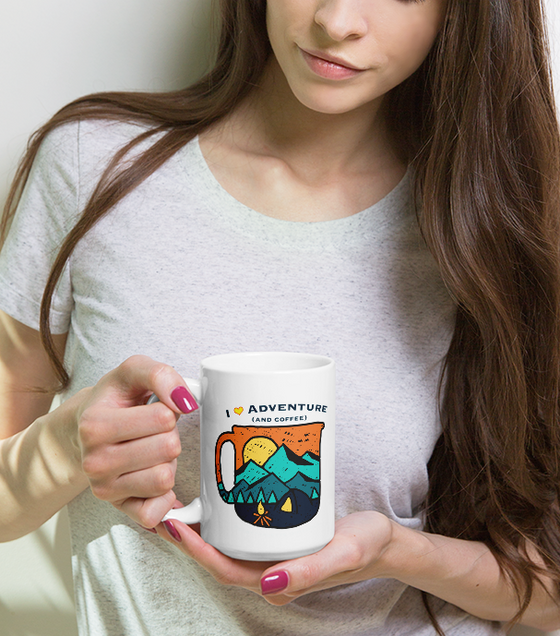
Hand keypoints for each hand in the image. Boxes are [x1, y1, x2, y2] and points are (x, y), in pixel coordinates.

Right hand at [74, 355, 196, 527]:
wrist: (85, 429)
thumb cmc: (114, 399)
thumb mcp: (133, 371)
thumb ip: (160, 375)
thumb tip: (185, 400)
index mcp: (94, 425)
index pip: (164, 418)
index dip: (168, 409)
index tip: (152, 409)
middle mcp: (94, 461)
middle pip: (168, 449)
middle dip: (169, 435)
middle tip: (152, 432)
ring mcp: (104, 489)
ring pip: (165, 479)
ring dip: (168, 463)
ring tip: (150, 451)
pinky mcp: (118, 509)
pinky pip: (155, 513)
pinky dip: (164, 496)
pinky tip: (152, 477)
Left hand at [155, 511, 394, 603]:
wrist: (382, 542)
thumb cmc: (365, 547)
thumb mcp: (343, 555)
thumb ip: (309, 573)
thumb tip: (267, 584)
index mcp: (278, 583)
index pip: (224, 570)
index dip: (195, 550)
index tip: (174, 523)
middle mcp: (268, 575)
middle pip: (217, 558)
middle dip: (188, 537)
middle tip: (165, 506)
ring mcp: (271, 559)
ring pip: (226, 546)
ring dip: (201, 528)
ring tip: (180, 500)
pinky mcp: (276, 543)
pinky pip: (241, 535)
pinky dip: (222, 520)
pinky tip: (215, 498)